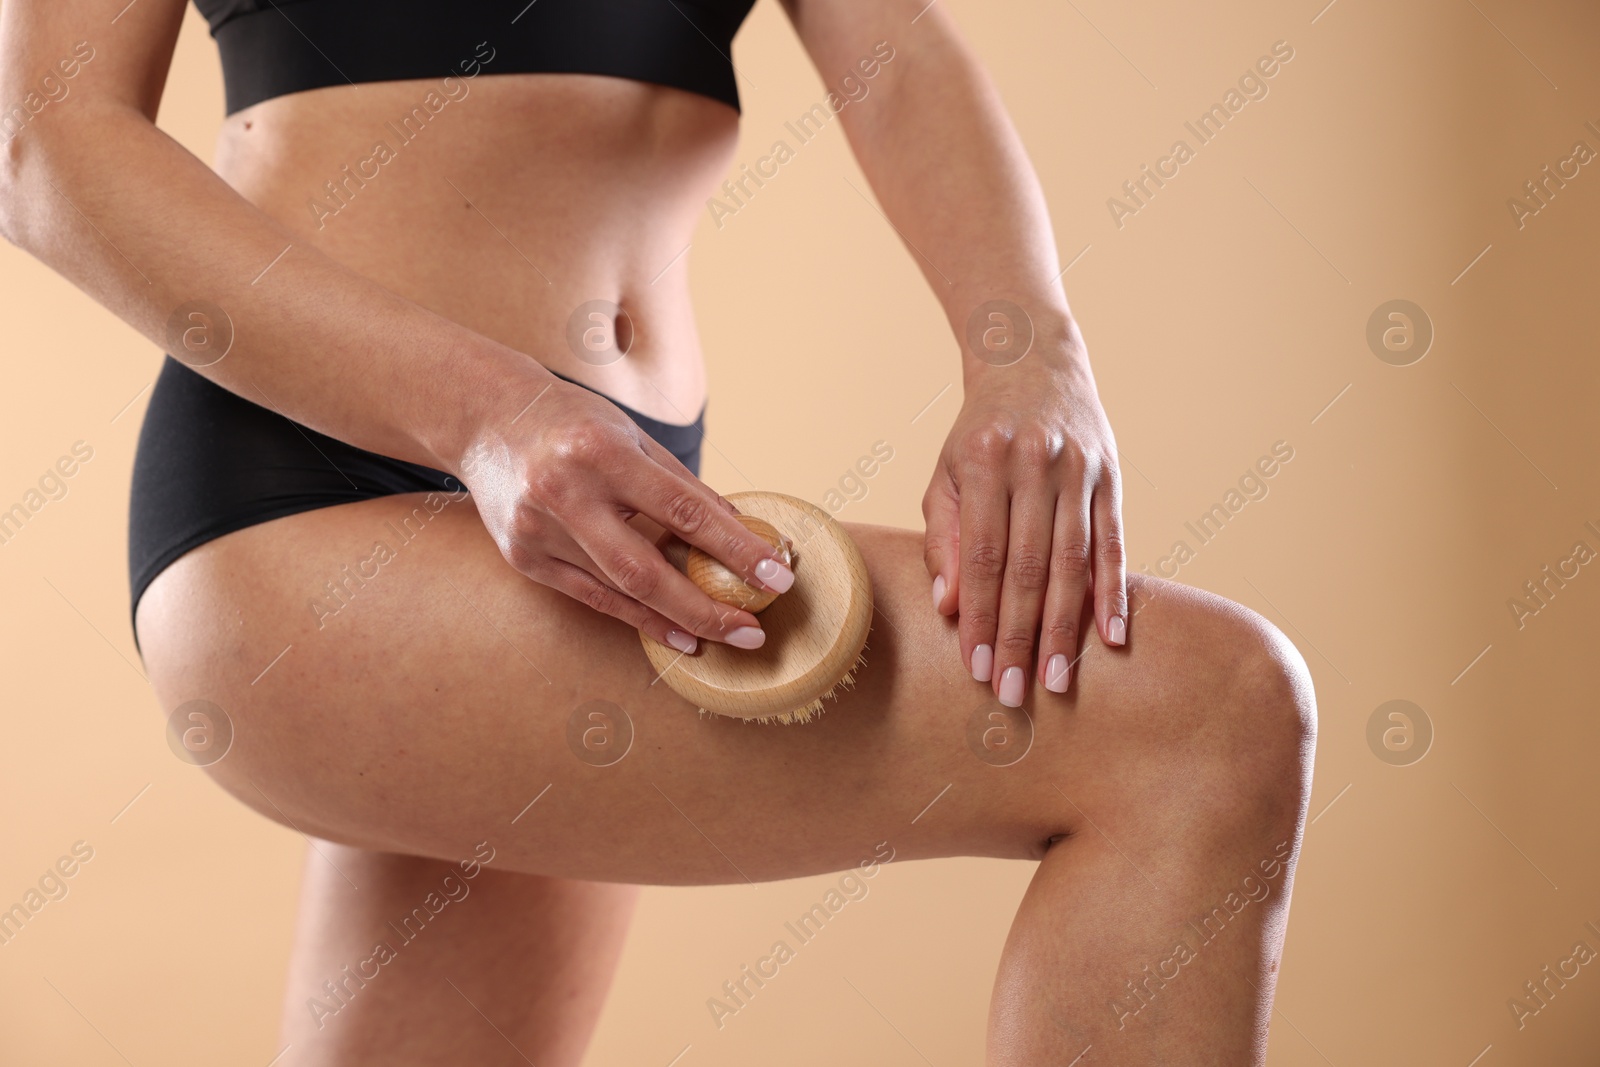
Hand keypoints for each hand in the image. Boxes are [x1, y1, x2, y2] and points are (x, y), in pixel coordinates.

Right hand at [457, 373, 793, 652]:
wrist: (486, 417)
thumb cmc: (572, 421)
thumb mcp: (631, 436)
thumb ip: (681, 485)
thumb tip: (739, 532)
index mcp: (603, 453)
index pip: (684, 510)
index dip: (735, 549)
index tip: (776, 576)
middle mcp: (566, 494)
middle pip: (646, 569)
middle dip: (706, 607)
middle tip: (753, 632)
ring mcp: (538, 530)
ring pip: (619, 591)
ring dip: (677, 620)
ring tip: (723, 636)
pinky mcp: (524, 556)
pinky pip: (590, 597)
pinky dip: (637, 618)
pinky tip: (675, 633)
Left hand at [923, 340, 1126, 705]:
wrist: (1034, 363)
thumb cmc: (980, 433)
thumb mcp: (948, 473)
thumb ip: (944, 538)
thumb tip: (950, 606)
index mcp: (984, 460)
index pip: (982, 556)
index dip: (980, 616)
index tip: (974, 668)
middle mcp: (1035, 463)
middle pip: (1028, 566)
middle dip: (1018, 635)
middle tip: (1012, 693)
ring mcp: (1079, 470)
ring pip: (1072, 561)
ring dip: (1065, 627)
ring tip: (1057, 680)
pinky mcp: (1112, 477)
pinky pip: (1114, 543)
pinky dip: (1114, 592)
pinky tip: (1111, 637)